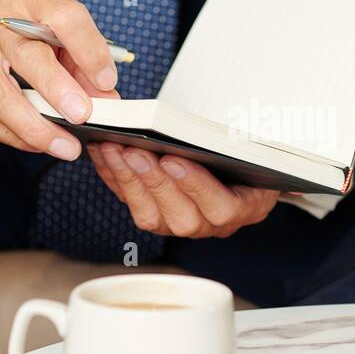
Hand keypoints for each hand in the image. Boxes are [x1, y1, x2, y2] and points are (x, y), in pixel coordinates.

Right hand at [0, 0, 118, 157]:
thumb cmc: (17, 20)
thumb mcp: (52, 22)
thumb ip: (81, 57)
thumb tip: (107, 98)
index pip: (63, 17)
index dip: (89, 49)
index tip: (107, 80)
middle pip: (26, 57)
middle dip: (58, 91)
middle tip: (83, 116)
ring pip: (0, 96)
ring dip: (36, 128)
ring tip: (66, 146)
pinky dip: (14, 136)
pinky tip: (38, 144)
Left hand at [89, 143, 279, 238]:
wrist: (238, 165)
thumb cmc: (246, 152)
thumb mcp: (251, 145)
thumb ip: (232, 142)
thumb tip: (196, 128)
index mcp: (246, 208)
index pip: (221, 209)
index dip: (196, 187)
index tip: (173, 160)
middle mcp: (212, 224)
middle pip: (181, 218)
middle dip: (154, 182)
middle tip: (135, 151)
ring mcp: (180, 224)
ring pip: (150, 216)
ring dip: (128, 180)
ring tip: (113, 148)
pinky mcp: (155, 217)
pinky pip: (131, 204)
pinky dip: (114, 177)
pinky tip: (103, 152)